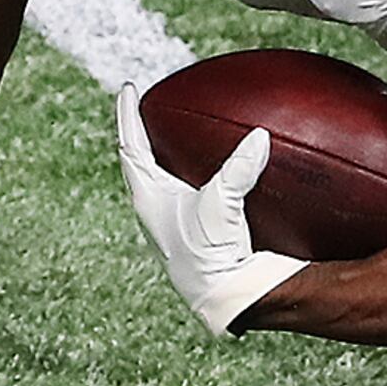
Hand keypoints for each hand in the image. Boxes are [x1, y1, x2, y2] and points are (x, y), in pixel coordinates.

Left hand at [116, 86, 306, 334]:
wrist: (221, 295)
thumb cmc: (208, 253)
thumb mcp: (221, 205)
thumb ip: (238, 169)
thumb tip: (258, 136)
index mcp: (148, 196)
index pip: (130, 146)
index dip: (127, 116)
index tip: (128, 90)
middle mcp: (154, 207)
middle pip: (139, 162)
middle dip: (141, 136)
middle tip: (148, 112)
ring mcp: (172, 222)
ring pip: (160, 180)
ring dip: (164, 158)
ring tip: (173, 138)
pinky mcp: (193, 232)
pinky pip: (186, 195)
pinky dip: (193, 177)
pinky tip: (212, 175)